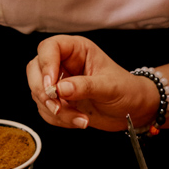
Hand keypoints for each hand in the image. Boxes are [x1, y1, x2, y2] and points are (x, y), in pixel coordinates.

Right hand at [26, 35, 157, 132]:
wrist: (133, 111)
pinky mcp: (59, 100)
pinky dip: (58, 119)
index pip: (49, 48)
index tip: (51, 85)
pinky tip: (78, 121)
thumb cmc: (127, 90)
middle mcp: (64, 63)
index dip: (46, 64)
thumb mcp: (109, 86)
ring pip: (38, 92)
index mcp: (77, 49)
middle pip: (35, 69)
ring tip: (80, 119)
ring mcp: (59, 82)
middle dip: (44, 92)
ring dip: (55, 110)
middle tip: (59, 107)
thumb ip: (85, 86)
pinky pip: (45, 109)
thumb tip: (61, 89)